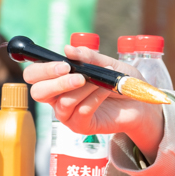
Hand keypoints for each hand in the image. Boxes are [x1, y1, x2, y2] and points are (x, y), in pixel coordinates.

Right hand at [23, 46, 166, 159]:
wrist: (140, 102)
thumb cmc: (120, 81)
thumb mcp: (107, 64)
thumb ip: (89, 57)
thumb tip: (68, 49)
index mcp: (57, 79)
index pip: (34, 75)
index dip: (43, 69)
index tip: (64, 64)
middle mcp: (57, 97)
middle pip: (38, 92)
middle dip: (56, 82)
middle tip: (78, 76)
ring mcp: (67, 114)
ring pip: (62, 102)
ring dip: (84, 89)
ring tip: (101, 82)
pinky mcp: (80, 126)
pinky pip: (80, 112)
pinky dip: (94, 98)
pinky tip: (105, 91)